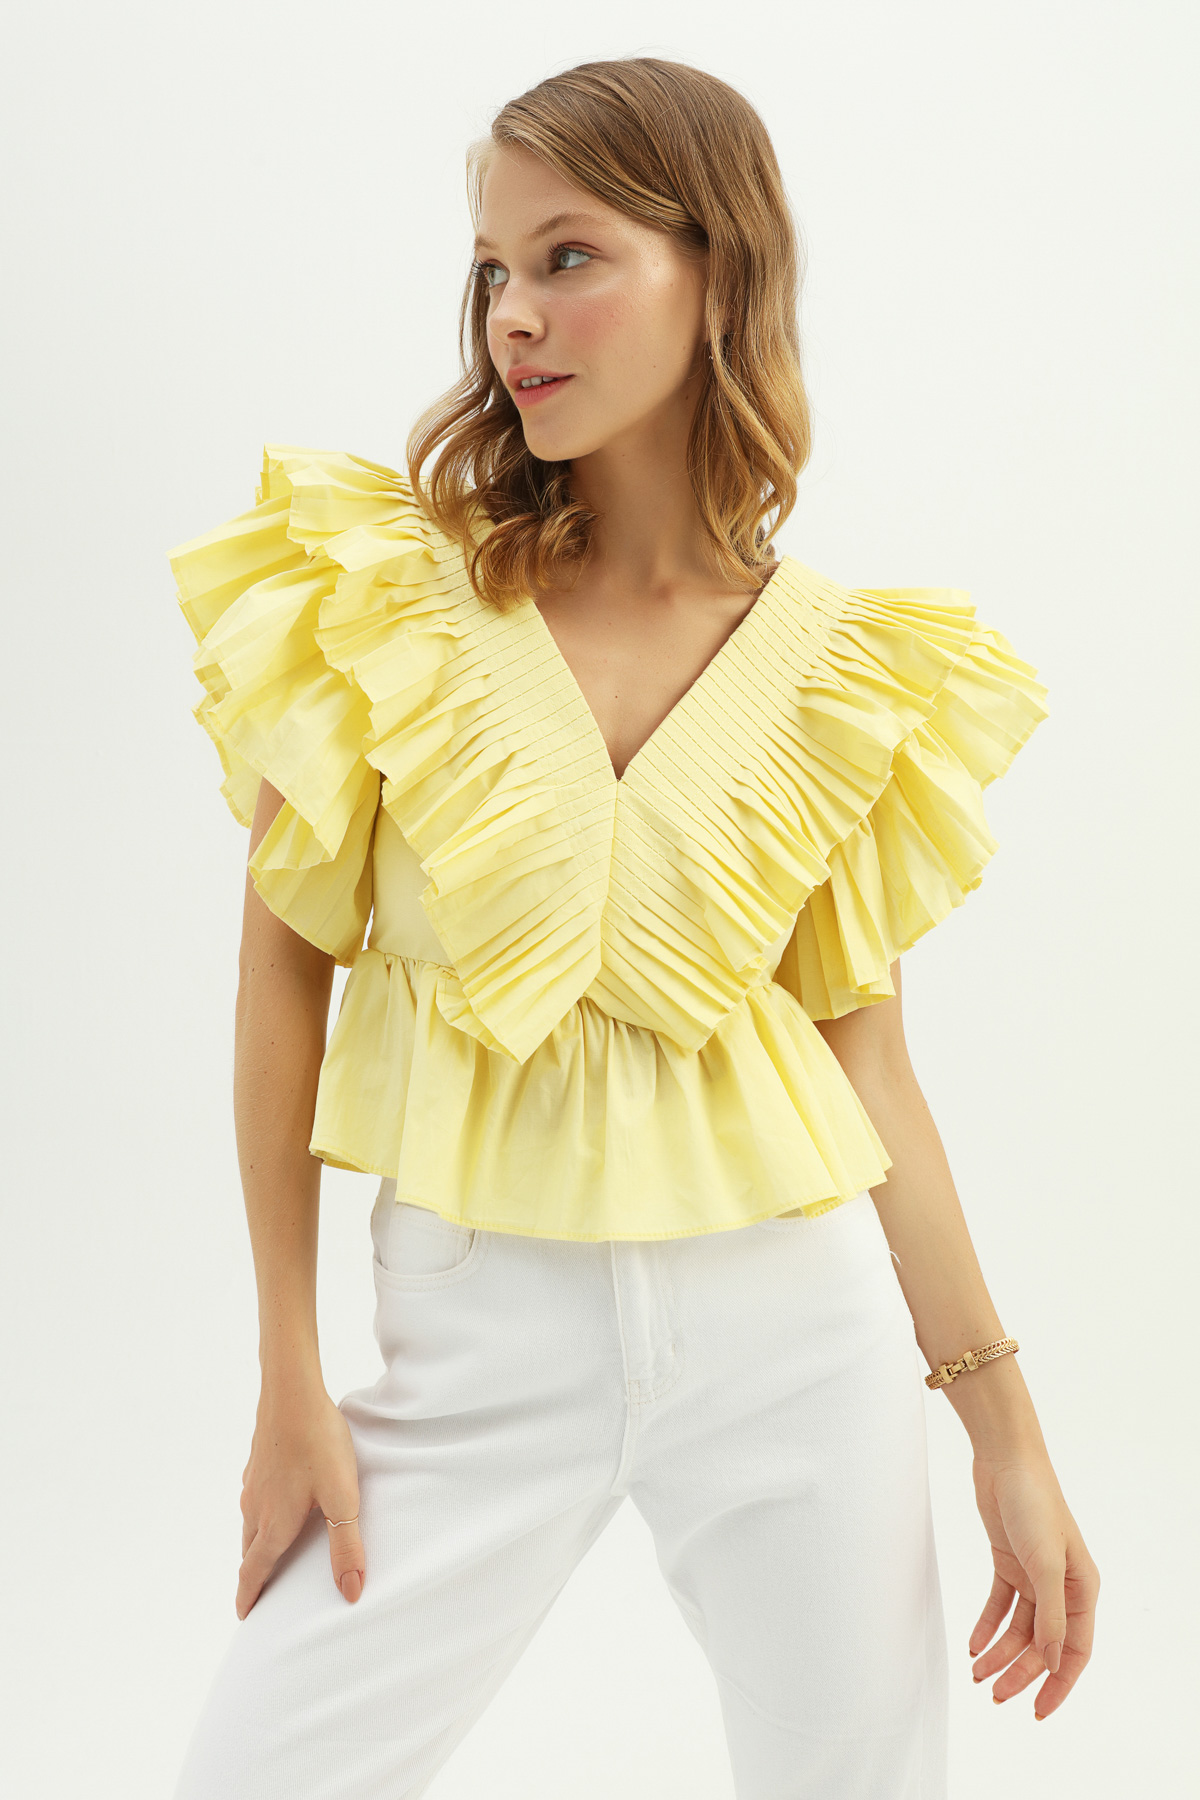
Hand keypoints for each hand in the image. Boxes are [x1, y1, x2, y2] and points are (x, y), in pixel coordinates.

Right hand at [236, 1384, 363, 1619]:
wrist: (290, 1390)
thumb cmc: (318, 1443)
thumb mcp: (342, 1498)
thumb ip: (347, 1547)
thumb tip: (350, 1593)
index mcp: (274, 1524)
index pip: (254, 1571)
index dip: (249, 1597)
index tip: (244, 1616)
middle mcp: (256, 1507)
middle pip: (250, 1550)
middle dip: (253, 1574)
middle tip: (259, 1592)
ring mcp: (253, 1481)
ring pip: (250, 1521)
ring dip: (256, 1542)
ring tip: (269, 1551)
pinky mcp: (257, 1459)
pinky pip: (255, 1496)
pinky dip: (261, 1512)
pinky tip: (276, 1500)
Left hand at [967, 1449, 1098, 1718]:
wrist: (1005, 1460)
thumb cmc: (1034, 1504)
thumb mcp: (1043, 1564)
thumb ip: (1049, 1615)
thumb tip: (1051, 1661)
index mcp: (1082, 1589)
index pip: (1075, 1651)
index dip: (1058, 1684)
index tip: (1037, 1711)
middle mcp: (1061, 1586)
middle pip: (1043, 1644)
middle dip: (1020, 1672)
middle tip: (995, 1696)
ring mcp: (1033, 1574)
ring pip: (1019, 1629)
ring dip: (999, 1652)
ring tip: (977, 1674)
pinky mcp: (1008, 1561)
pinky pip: (999, 1605)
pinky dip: (987, 1626)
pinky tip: (973, 1644)